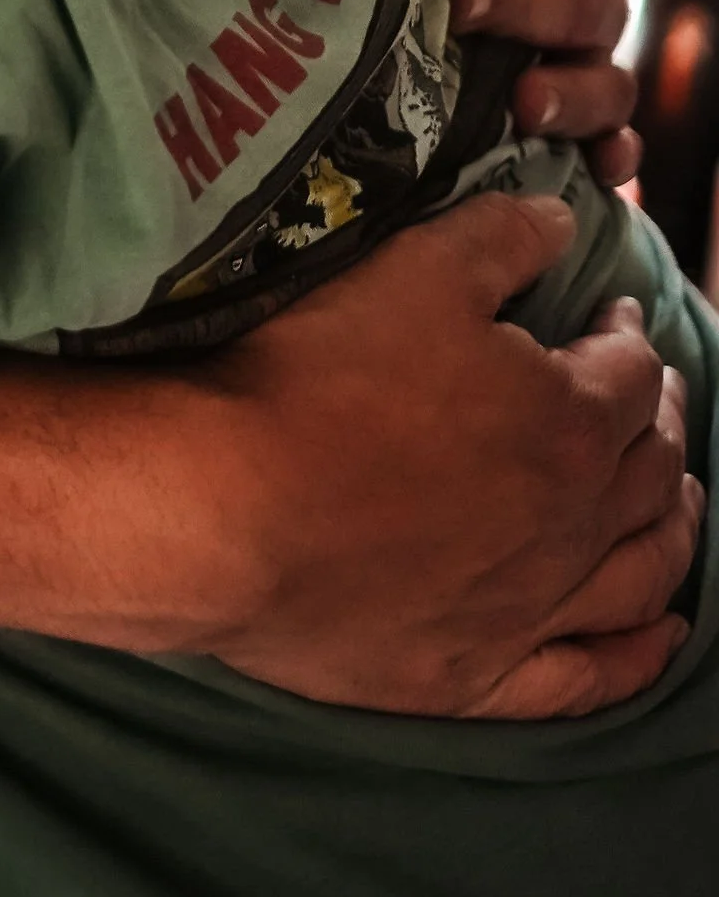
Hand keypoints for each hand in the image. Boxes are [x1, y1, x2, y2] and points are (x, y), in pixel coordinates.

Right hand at [202, 191, 701, 718]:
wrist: (224, 511)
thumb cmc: (316, 380)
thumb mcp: (411, 270)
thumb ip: (501, 237)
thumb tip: (565, 220)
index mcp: (566, 421)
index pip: (630, 371)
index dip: (628, 333)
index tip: (613, 312)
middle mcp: (571, 523)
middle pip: (650, 470)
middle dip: (662, 420)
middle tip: (654, 393)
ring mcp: (530, 609)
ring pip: (642, 574)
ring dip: (674, 530)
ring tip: (682, 501)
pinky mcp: (479, 676)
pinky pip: (589, 676)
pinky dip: (639, 657)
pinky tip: (660, 635)